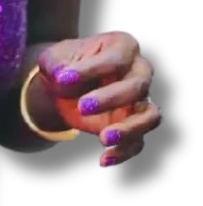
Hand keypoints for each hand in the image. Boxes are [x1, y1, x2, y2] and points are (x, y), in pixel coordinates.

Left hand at [38, 31, 162, 168]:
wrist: (64, 86)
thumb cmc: (64, 65)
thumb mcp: (54, 59)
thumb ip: (58, 65)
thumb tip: (62, 77)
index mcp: (123, 46)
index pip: (114, 58)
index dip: (91, 69)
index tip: (62, 79)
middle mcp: (140, 71)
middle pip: (137, 86)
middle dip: (111, 98)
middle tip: (83, 106)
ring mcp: (142, 99)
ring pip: (150, 116)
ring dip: (129, 128)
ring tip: (103, 139)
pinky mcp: (135, 124)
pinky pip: (139, 142)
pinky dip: (123, 153)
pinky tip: (103, 160)